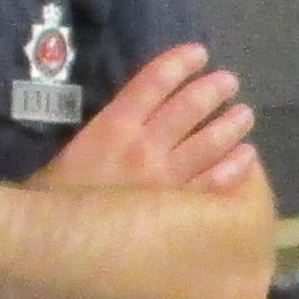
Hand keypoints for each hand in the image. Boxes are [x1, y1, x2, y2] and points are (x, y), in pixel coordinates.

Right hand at [41, 41, 257, 194]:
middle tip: (229, 82)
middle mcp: (144, 146)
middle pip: (188, 108)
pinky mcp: (179, 210)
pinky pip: (216, 184)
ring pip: (210, 143)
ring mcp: (166, 179)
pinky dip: (235, 167)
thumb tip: (138, 115)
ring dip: (232, 125)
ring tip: (245, 114)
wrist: (51, 245)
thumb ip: (109, 129)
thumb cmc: (56, 197)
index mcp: (113, 126)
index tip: (199, 53)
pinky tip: (247, 157)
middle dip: (213, 90)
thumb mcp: (77, 148)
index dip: (179, 63)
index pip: (153, 82)